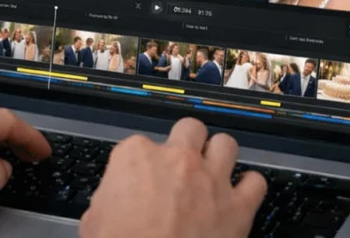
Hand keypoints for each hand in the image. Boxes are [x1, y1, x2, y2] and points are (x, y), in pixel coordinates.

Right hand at [80, 118, 265, 237]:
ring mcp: (211, 179)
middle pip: (189, 129)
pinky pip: (256, 183)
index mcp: (136, 156)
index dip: (141, 165)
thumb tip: (111, 208)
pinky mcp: (238, 207)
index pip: (138, 144)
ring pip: (226, 144)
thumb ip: (106, 202)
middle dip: (186, 143)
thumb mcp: (94, 220)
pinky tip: (241, 196)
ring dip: (220, 156)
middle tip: (181, 165)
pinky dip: (250, 187)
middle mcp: (177, 159)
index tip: (140, 182)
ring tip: (213, 173)